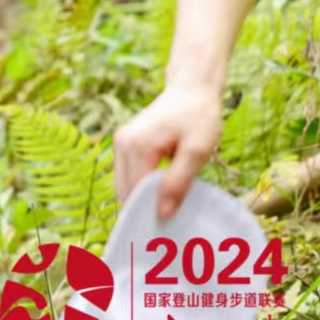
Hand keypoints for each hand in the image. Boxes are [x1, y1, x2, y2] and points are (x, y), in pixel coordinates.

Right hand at [115, 83, 223, 219]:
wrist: (191, 90)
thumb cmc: (199, 118)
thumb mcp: (197, 151)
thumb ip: (179, 182)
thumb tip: (163, 214)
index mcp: (137, 146)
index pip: (137, 193)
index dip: (152, 212)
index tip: (171, 229)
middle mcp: (121, 144)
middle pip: (126, 191)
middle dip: (146, 207)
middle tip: (173, 218)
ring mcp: (119, 142)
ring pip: (125, 186)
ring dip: (144, 197)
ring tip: (170, 202)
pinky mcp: (123, 143)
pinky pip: (128, 175)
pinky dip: (142, 186)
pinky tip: (162, 188)